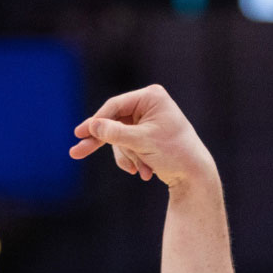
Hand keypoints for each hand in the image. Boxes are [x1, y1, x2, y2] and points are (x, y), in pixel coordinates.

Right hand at [69, 84, 217, 188]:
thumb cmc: (174, 153)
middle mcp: (149, 105)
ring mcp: (147, 121)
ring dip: (128, 157)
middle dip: (102, 142)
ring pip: (119, 138)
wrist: (195, 176)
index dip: (97, 121)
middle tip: (77, 152)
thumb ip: (115, 133)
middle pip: (114, 122)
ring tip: (141, 172)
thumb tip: (92, 125)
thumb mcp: (142, 142)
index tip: (80, 134)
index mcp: (151, 97)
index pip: (115, 106)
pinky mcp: (146, 136)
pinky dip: (133, 160)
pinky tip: (144, 172)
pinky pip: (127, 146)